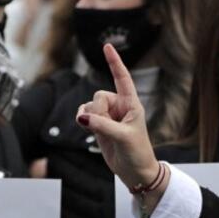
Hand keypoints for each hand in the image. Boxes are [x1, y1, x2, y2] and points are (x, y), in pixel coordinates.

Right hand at [76, 44, 160, 191]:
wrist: (134, 171)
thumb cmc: (137, 152)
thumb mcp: (123, 137)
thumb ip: (102, 125)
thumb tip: (81, 116)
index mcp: (132, 104)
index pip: (122, 78)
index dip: (114, 62)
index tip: (107, 46)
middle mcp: (119, 106)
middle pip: (98, 95)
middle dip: (97, 110)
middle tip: (107, 126)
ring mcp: (108, 115)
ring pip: (89, 105)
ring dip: (89, 117)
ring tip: (102, 132)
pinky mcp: (98, 125)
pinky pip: (83, 114)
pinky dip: (82, 119)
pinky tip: (87, 127)